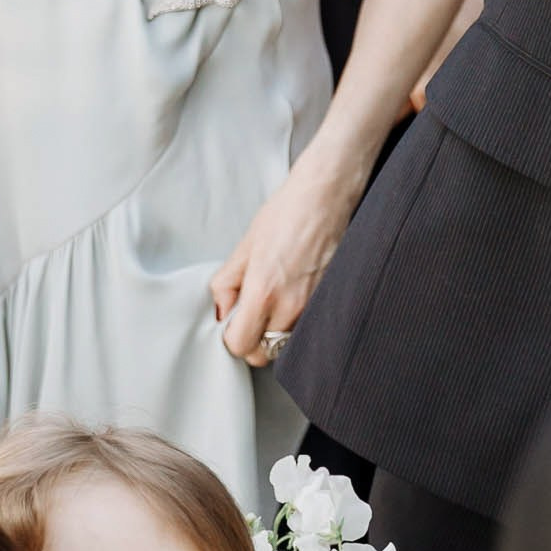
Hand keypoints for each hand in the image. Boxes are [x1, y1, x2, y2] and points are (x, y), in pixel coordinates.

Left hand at [211, 147, 365, 367]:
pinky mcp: (329, 303)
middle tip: (251, 316)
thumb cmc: (286, 214)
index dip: (232, 338)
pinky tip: (293, 299)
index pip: (241, 346)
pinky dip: (295, 325)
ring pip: (286, 346)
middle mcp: (291, 306)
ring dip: (275, 334)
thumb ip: (227, 285)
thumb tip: (221, 312)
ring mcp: (314, 308)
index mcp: (264, 292)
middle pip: (263, 354)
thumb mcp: (244, 247)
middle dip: (253, 340)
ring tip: (274, 304)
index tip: (233, 324)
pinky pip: (305, 330)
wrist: (325, 196)